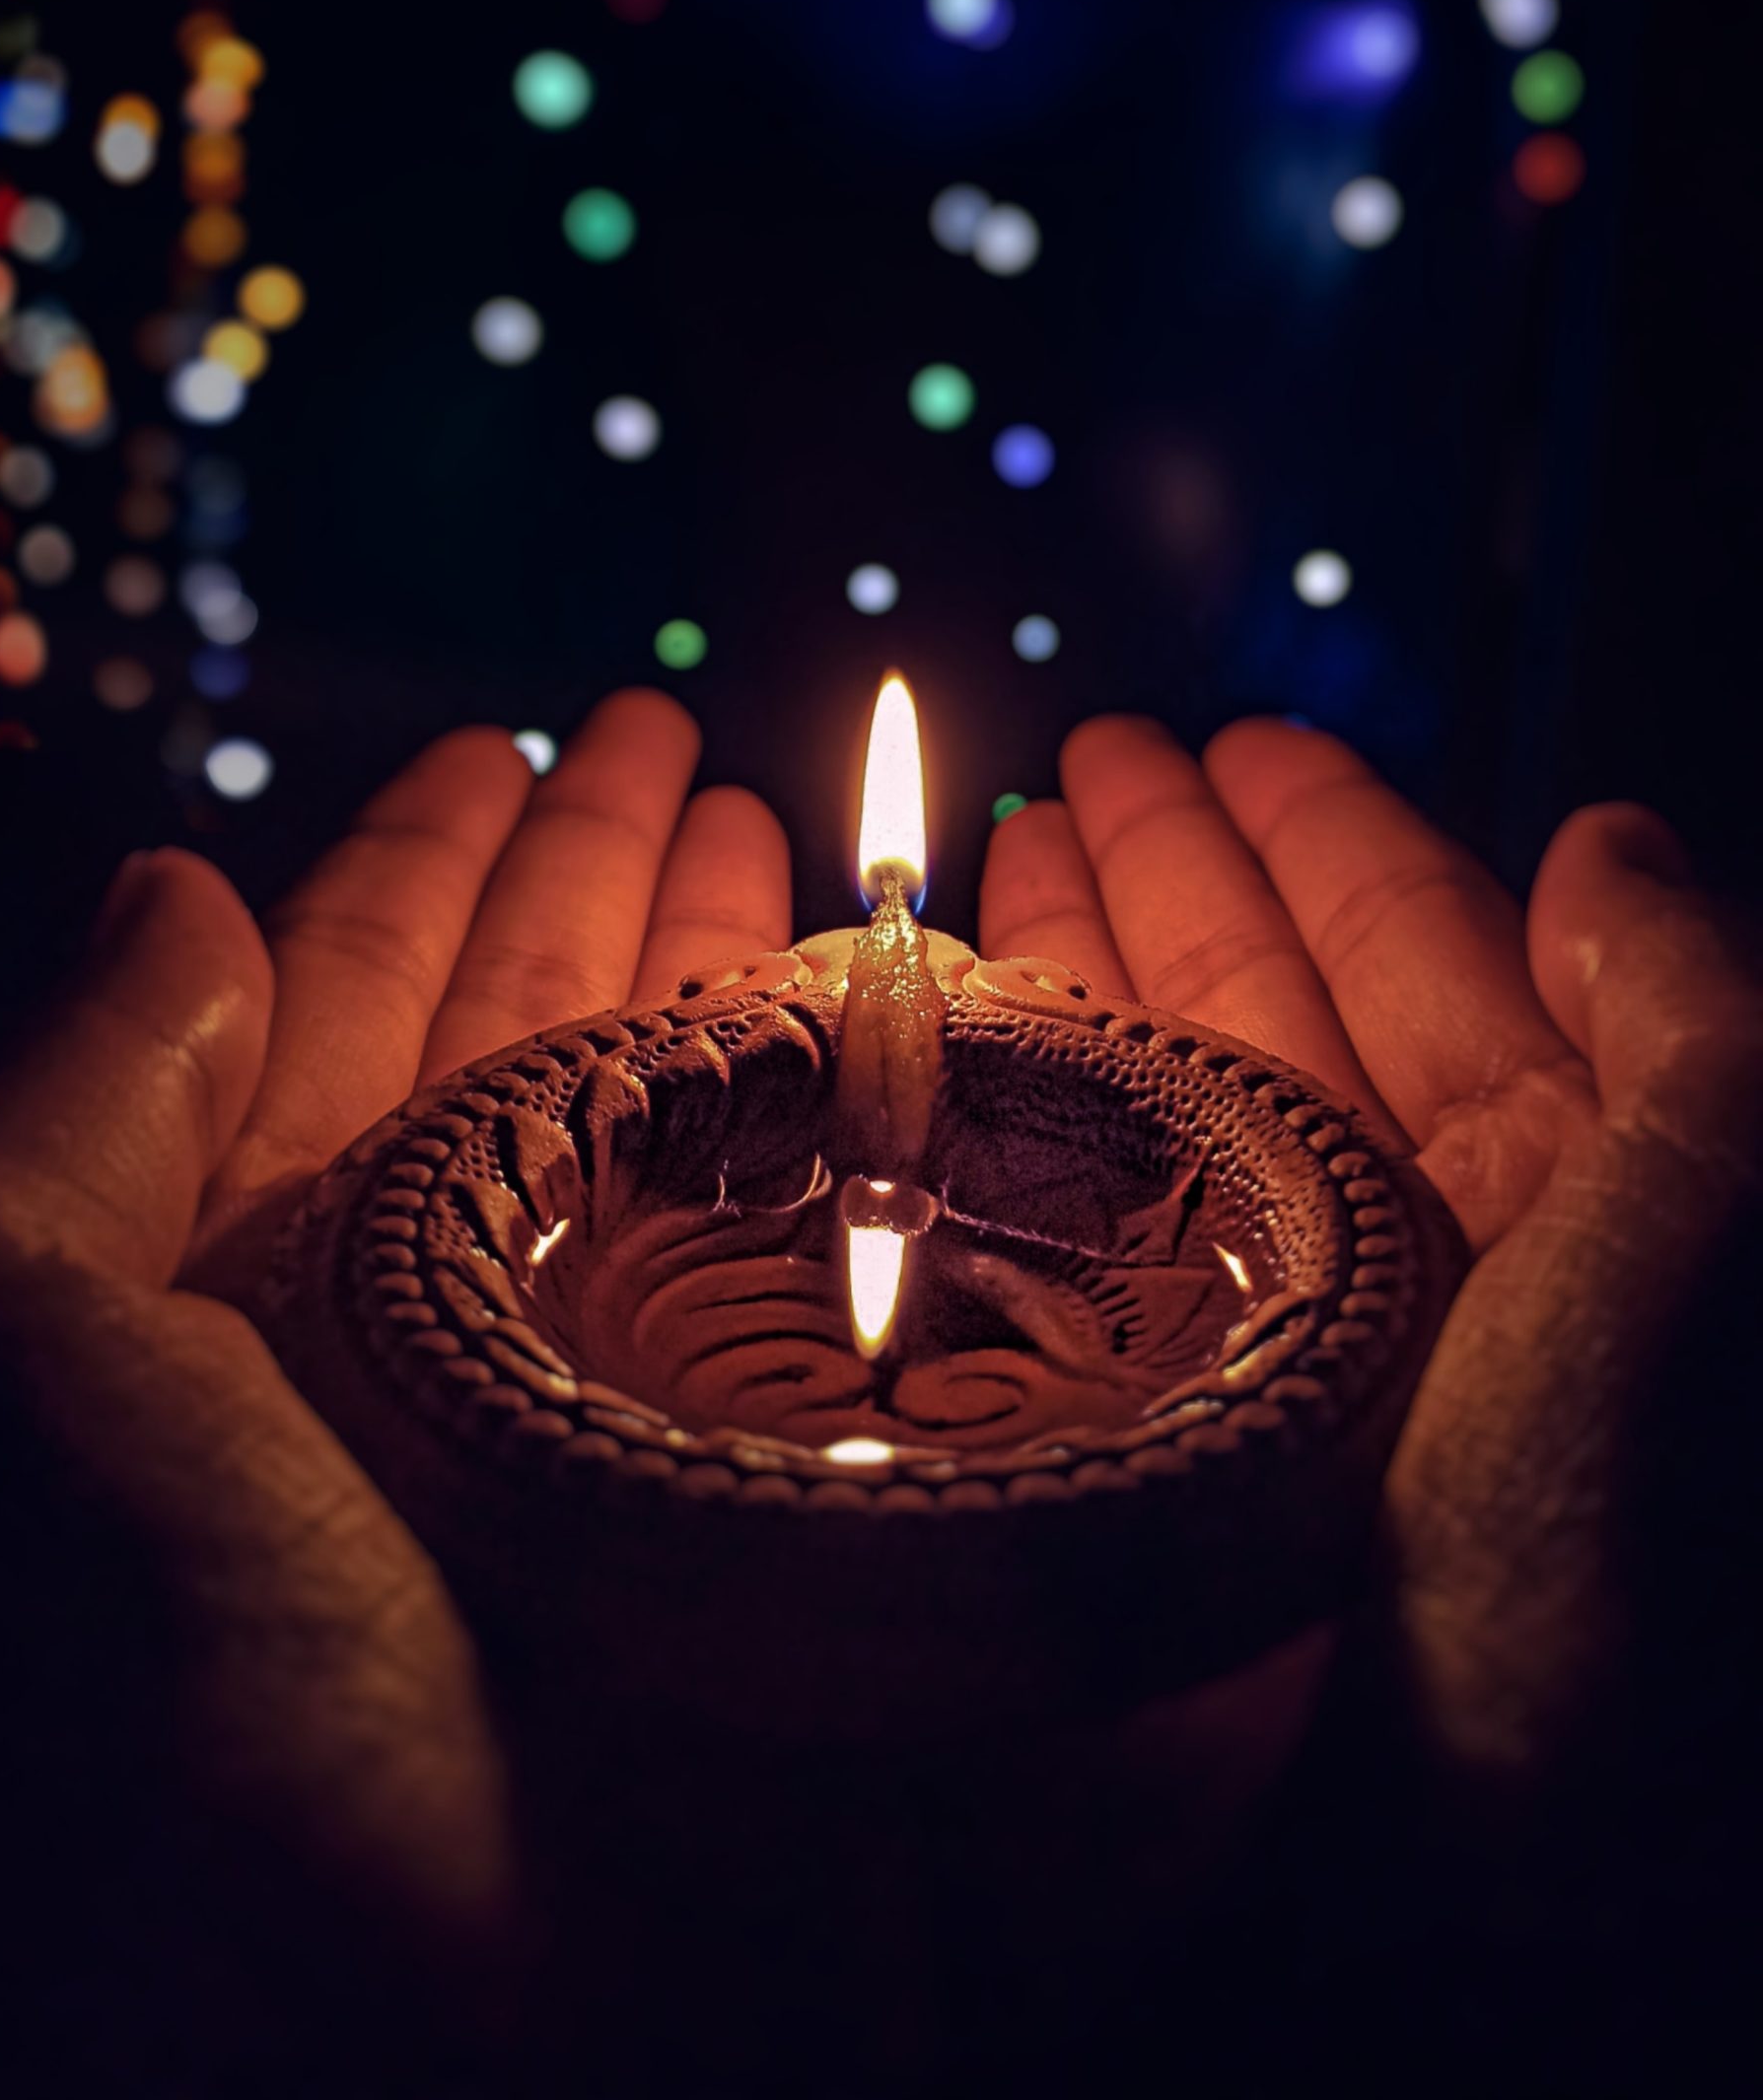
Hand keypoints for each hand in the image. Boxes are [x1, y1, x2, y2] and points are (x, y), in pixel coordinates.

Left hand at [0, 692, 789, 2085]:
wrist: (472, 2093)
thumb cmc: (218, 1765)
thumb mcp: (49, 1407)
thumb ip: (80, 1138)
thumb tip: (167, 886)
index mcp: (296, 1297)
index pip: (370, 1009)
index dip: (441, 862)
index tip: (521, 733)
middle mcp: (481, 1341)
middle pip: (564, 1052)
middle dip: (621, 887)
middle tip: (691, 744)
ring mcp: (666, 1419)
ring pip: (725, 1145)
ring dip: (763, 988)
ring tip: (807, 850)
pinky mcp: (826, 1509)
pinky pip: (881, 1278)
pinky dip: (921, 1154)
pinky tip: (956, 1043)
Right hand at [979, 715, 1760, 1802]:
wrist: (1477, 1912)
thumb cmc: (1607, 1583)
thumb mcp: (1693, 1257)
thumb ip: (1685, 1032)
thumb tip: (1606, 837)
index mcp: (1567, 1206)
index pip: (1433, 961)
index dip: (1331, 836)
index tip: (1230, 734)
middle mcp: (1418, 1268)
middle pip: (1280, 1017)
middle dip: (1181, 879)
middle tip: (1076, 761)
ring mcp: (1278, 1353)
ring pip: (1170, 1116)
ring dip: (1093, 977)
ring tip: (999, 861)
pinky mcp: (1160, 1442)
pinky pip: (1083, 1241)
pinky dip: (1027, 1133)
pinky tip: (959, 1052)